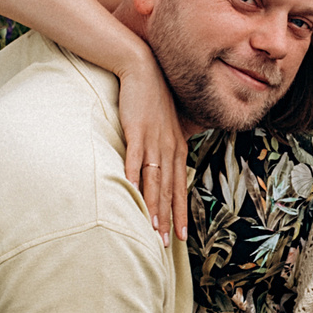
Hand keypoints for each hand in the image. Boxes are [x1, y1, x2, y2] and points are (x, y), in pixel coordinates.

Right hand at [116, 55, 187, 242]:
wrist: (144, 69)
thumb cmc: (152, 98)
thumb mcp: (164, 125)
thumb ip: (165, 146)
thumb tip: (162, 166)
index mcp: (177, 148)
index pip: (180, 187)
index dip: (180, 212)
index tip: (180, 236)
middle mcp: (169, 147)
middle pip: (169, 190)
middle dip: (168, 218)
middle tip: (166, 243)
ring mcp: (154, 140)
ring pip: (155, 180)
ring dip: (153, 206)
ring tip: (152, 228)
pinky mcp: (137, 131)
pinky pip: (135, 159)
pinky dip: (134, 177)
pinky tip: (132, 193)